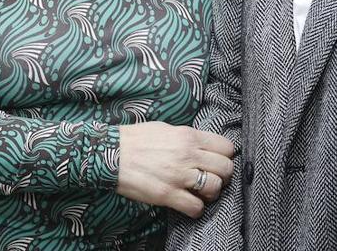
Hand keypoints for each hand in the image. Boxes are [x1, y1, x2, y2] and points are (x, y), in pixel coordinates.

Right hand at [116, 122, 235, 217]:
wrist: (110, 154)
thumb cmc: (135, 139)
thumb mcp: (165, 128)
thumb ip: (187, 138)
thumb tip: (202, 146)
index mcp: (188, 136)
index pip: (226, 147)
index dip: (224, 156)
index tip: (216, 161)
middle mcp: (188, 155)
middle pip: (226, 168)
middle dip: (221, 175)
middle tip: (210, 178)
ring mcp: (179, 175)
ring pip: (216, 188)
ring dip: (210, 193)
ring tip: (198, 192)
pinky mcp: (168, 194)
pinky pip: (196, 207)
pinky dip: (195, 208)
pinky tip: (186, 202)